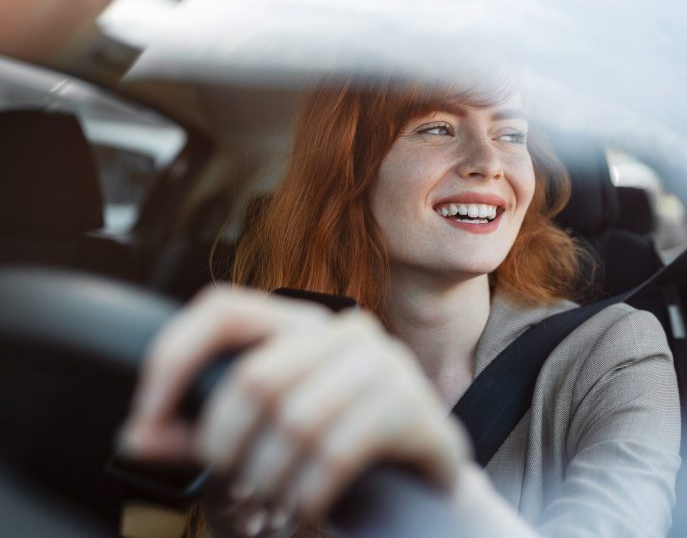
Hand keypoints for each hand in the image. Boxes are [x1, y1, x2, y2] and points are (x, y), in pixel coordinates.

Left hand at [121, 285, 468, 525]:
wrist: (421, 476)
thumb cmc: (335, 444)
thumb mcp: (262, 432)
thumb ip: (203, 429)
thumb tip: (137, 436)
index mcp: (299, 324)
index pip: (223, 309)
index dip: (174, 357)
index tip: (147, 418)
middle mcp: (343, 331)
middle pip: (254, 379)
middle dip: (224, 445)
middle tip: (227, 481)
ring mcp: (383, 364)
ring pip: (294, 420)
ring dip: (268, 479)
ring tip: (271, 500)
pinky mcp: (411, 408)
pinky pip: (337, 453)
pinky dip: (308, 493)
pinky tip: (308, 506)